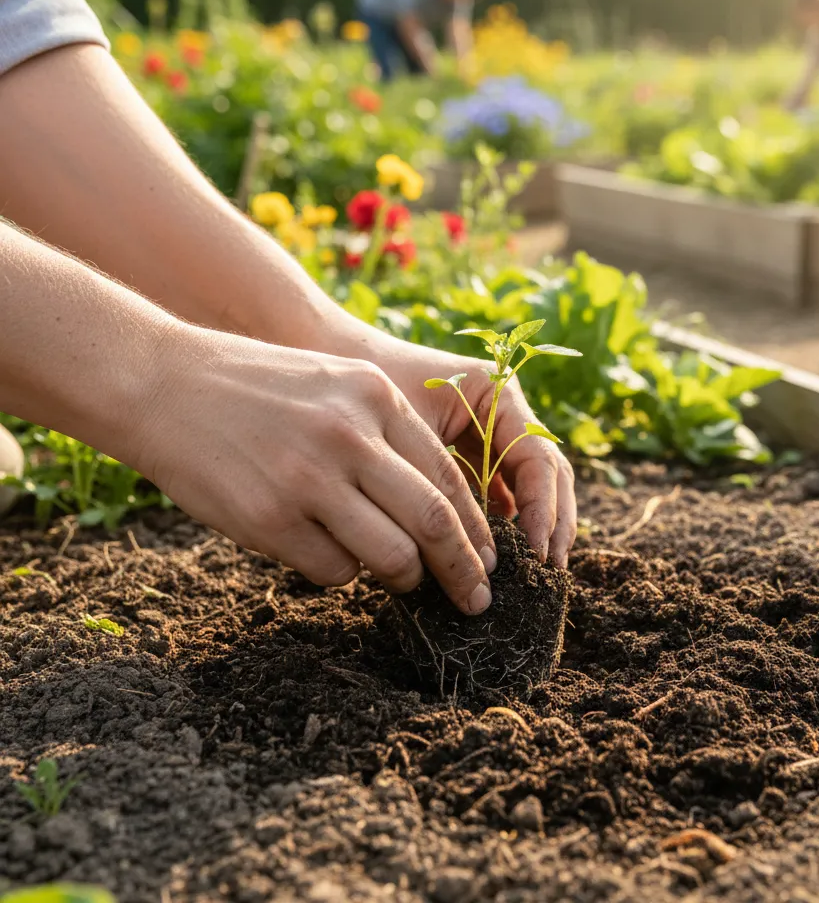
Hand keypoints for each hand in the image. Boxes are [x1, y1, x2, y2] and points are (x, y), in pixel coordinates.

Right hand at [132, 327, 496, 614]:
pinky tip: (327, 555)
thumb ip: (386, 434)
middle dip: (464, 570)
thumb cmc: (257, 388)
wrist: (164, 384)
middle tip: (477, 600)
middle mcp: (349, 436)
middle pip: (433, 522)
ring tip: (403, 580)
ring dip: (405, 578)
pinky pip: (333, 570)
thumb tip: (439, 511)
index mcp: (375, 398)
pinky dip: (342, 574)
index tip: (487, 560)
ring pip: (391, 556)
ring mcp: (308, 480)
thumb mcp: (335, 384)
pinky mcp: (269, 520)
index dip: (475, 529)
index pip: (448, 478)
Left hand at [366, 339, 577, 568]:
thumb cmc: (367, 394)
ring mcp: (493, 433)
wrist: (338, 362)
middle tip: (549, 570)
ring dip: (538, 526)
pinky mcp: (475, 453)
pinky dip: (508, 522)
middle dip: (553, 522)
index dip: (542, 507)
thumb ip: (439, 488)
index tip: (535, 551)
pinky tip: (502, 556)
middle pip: (549, 472)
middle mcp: (504, 412)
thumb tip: (464, 556)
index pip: (538, 457)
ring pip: (533, 484)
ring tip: (535, 572)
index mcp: (497, 394)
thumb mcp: (405, 439)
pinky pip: (504, 490)